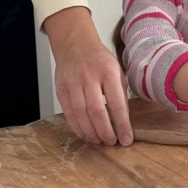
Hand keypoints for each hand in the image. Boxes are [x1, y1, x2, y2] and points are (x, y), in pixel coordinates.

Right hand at [45, 7, 133, 146]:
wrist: (75, 45)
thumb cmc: (100, 60)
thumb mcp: (117, 70)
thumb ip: (120, 93)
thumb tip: (123, 121)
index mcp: (108, 71)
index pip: (117, 104)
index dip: (122, 125)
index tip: (127, 140)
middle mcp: (89, 76)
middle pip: (97, 112)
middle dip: (105, 132)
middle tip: (112, 143)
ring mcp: (73, 83)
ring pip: (81, 115)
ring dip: (91, 133)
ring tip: (99, 141)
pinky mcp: (61, 89)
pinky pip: (68, 113)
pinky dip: (77, 127)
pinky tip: (86, 134)